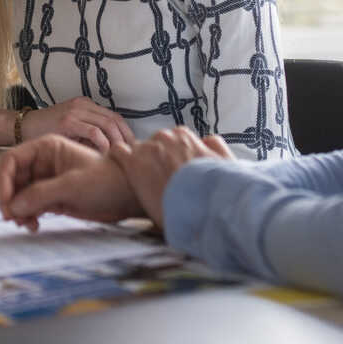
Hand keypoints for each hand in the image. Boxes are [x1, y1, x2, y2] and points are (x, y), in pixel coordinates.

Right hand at [0, 135, 141, 230]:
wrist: (129, 195)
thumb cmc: (106, 181)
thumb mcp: (72, 186)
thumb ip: (41, 194)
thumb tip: (13, 207)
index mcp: (46, 148)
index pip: (11, 161)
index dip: (3, 182)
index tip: (5, 204)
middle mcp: (42, 163)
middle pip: (12, 180)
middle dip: (10, 200)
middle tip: (14, 219)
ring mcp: (46, 181)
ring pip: (19, 196)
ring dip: (18, 211)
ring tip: (28, 224)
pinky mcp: (52, 197)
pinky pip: (30, 206)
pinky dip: (27, 216)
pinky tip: (34, 225)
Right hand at [21, 96, 134, 150]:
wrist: (21, 127)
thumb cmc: (46, 133)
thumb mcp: (72, 132)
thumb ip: (89, 137)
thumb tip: (111, 152)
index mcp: (87, 106)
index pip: (114, 117)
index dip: (126, 133)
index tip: (132, 149)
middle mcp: (83, 105)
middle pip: (115, 120)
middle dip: (126, 138)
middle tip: (131, 156)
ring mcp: (76, 111)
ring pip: (107, 124)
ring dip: (117, 142)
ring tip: (120, 157)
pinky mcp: (68, 121)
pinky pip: (93, 132)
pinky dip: (102, 144)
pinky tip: (104, 155)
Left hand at [109, 128, 232, 229]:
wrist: (200, 207)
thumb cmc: (215, 190)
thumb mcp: (224, 163)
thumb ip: (215, 146)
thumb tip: (208, 139)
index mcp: (185, 136)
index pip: (171, 139)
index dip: (171, 157)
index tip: (172, 171)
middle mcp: (165, 137)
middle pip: (153, 144)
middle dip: (154, 159)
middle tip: (157, 180)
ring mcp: (148, 149)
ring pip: (136, 148)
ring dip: (137, 161)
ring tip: (140, 179)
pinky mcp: (133, 164)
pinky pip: (117, 152)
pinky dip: (118, 159)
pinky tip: (122, 171)